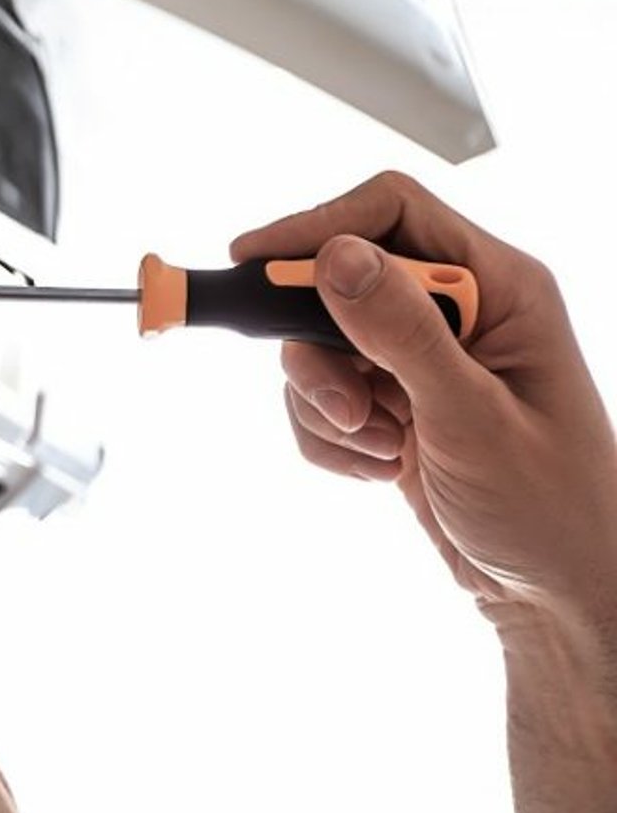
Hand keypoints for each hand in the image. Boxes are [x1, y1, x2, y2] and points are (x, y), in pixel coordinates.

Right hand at [233, 172, 616, 628]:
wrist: (559, 599)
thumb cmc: (551, 511)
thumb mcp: (472, 419)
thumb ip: (402, 334)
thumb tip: (334, 258)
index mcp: (500, 290)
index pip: (392, 213)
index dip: (318, 227)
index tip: (253, 263)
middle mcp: (460, 314)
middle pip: (338, 281)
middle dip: (319, 349)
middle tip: (337, 403)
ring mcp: (423, 360)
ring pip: (319, 346)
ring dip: (326, 405)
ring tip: (380, 450)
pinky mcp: (395, 405)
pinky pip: (321, 397)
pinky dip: (330, 438)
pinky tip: (381, 470)